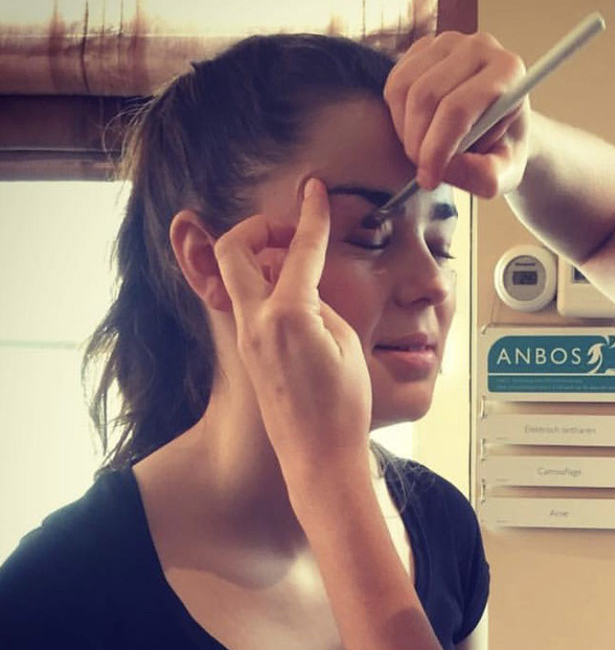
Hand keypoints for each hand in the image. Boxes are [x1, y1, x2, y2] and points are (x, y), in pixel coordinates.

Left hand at [213, 178, 371, 466]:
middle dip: (257, 228)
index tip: (315, 190)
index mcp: (287, 314)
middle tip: (290, 231)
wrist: (318, 458)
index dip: (311, 214)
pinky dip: (265, 286)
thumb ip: (322, 303)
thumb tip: (305, 287)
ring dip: (260, 257)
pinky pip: (247, 302)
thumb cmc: (341, 408)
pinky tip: (297, 298)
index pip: (300, 248)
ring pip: (235, 275)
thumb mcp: (345, 342)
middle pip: (234, 249)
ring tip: (299, 266)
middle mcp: (256, 321)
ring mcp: (247, 338)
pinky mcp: (249, 353)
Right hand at [385, 31, 529, 196]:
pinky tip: (418, 130)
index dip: (436, 149)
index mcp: (508, 72)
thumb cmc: (504, 149)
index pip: (458, 108)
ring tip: (424, 151)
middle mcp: (479, 47)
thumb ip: (485, 177)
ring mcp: (449, 41)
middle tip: (424, 171)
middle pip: (426, 96)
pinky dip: (398, 116)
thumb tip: (447, 168)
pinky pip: (395, 83)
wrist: (500, 127)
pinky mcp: (425, 47)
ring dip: (405, 131)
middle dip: (417, 142)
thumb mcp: (506, 173)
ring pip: (404, 89)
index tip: (429, 180)